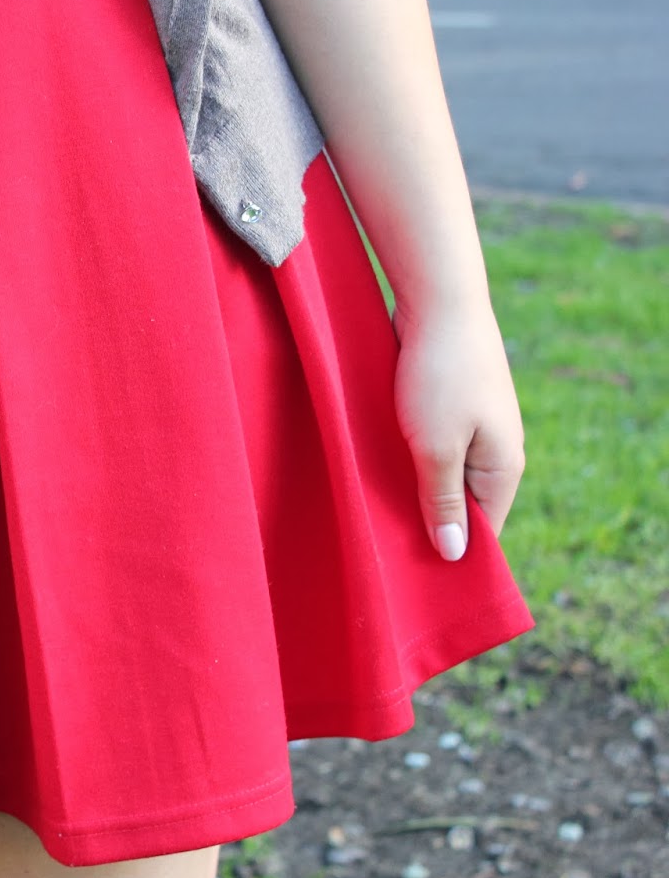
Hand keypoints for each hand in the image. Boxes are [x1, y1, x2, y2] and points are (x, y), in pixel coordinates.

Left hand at [392, 302, 524, 560]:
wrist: (439, 301)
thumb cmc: (439, 375)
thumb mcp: (436, 447)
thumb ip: (443, 499)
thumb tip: (454, 554)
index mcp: (503, 469)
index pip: (485, 530)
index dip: (452, 554)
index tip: (414, 576)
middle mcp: (495, 452)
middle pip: (463, 505)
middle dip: (427, 524)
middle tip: (384, 547)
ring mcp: (474, 427)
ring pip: (442, 474)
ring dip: (411, 490)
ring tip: (374, 511)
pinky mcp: (449, 406)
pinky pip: (430, 447)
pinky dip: (407, 459)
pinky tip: (375, 467)